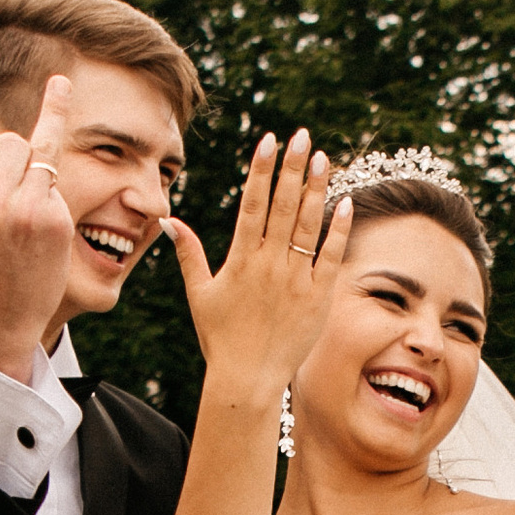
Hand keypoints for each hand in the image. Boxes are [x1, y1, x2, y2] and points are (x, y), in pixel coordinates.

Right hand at [0, 72, 79, 373]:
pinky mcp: (54, 222)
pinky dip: (51, 187)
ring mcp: (22, 212)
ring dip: (33, 171)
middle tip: (8, 207)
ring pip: (36, 154)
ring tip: (23, 209)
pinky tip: (51, 147)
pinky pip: (56, 180)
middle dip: (13, 163)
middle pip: (11, 144)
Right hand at [157, 131, 348, 408]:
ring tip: (322, 157)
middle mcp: (269, 263)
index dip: (261, 169)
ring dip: (315, 188)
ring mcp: (295, 279)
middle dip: (291, 167)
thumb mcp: (199, 294)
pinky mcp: (318, 297)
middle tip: (301, 135)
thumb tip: (168, 220)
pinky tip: (346, 202)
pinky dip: (338, 229)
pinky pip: (331, 256)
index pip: (252, 203)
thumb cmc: (220, 338)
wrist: (247, 379)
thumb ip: (187, 254)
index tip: (269, 140)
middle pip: (282, 205)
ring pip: (307, 224)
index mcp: (241, 259)